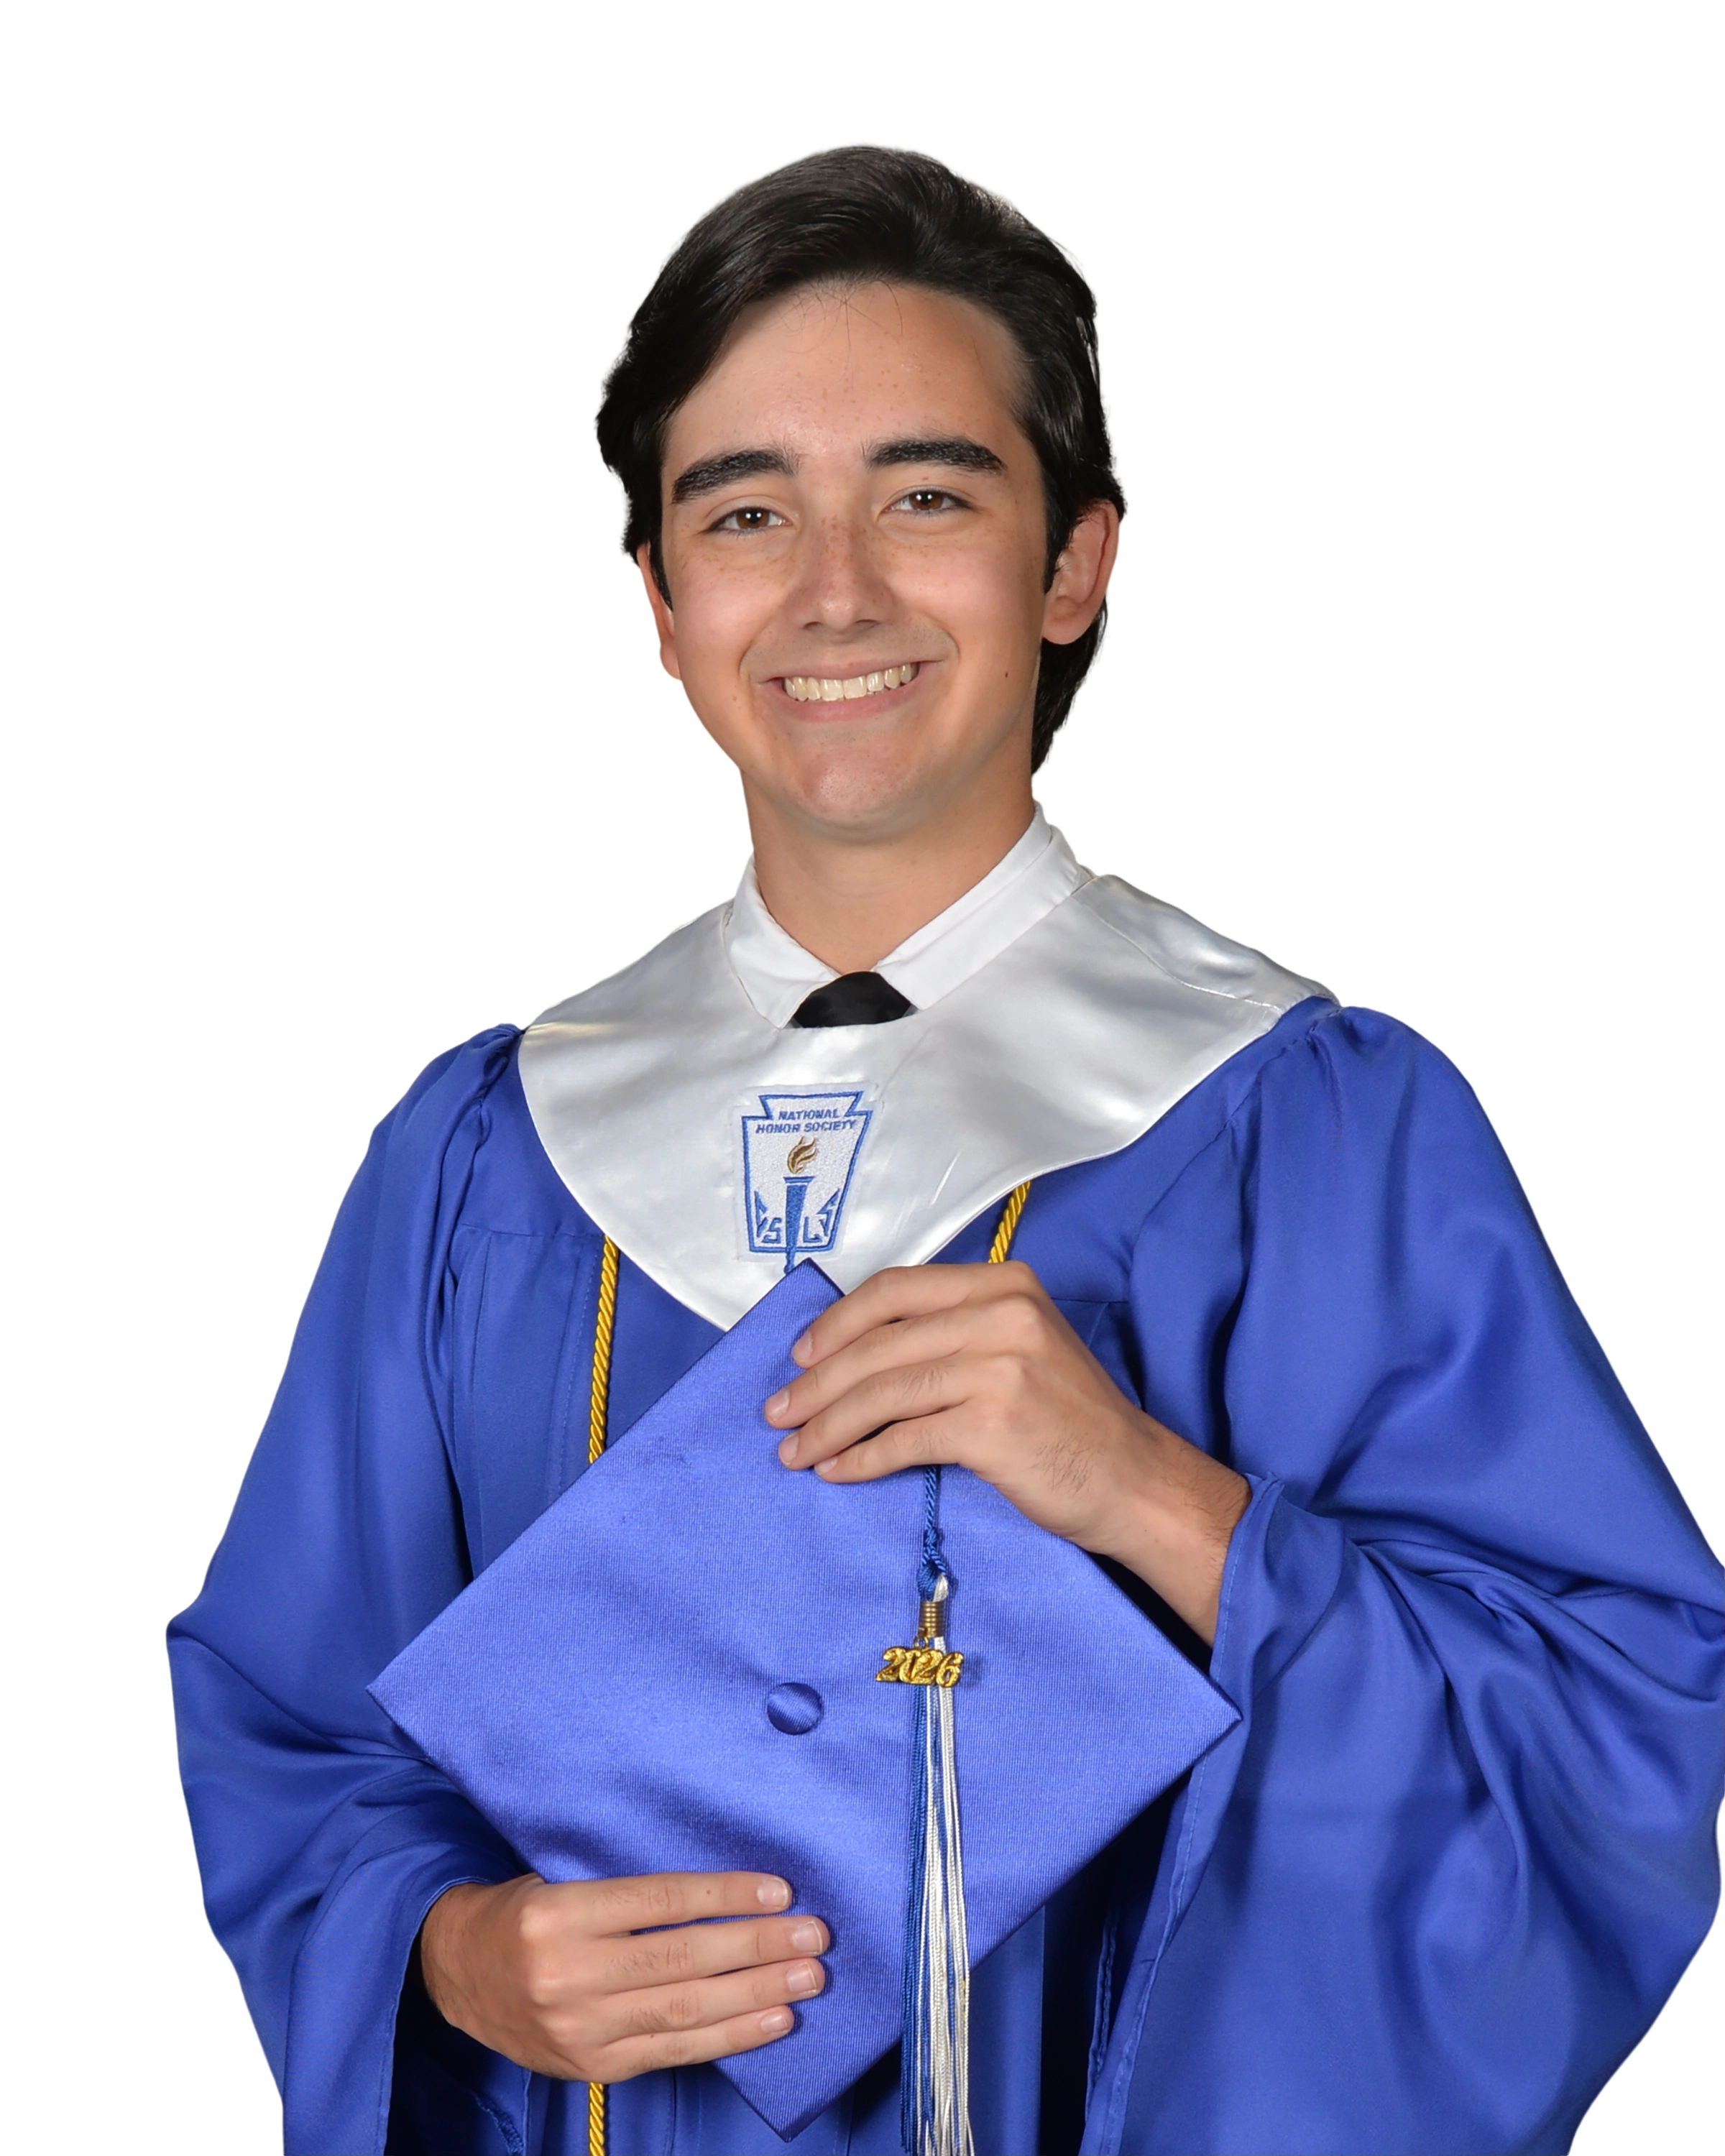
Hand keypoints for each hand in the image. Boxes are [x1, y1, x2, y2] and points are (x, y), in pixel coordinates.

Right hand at [418, 1870, 826, 2082]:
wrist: (457, 1973)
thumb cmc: (525, 1913)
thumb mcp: (561, 1879)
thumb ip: (628, 1893)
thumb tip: (722, 1891)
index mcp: (560, 1913)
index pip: (659, 1902)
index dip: (723, 1896)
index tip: (779, 1891)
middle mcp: (568, 1974)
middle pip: (681, 1959)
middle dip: (756, 1948)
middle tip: (813, 1935)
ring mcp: (580, 2028)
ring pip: (684, 2010)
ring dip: (756, 1993)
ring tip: (807, 1978)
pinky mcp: (592, 2065)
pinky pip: (673, 2051)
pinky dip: (729, 2038)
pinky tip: (772, 2022)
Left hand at [764, 1261, 1248, 1643]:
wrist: (1132, 1479)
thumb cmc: (1070, 1420)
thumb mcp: (1019, 1347)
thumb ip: (953, 1333)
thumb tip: (853, 1355)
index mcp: (1004, 1284)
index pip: (895, 1292)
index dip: (837, 1324)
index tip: (801, 1356)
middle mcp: (1001, 1314)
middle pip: (879, 1345)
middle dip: (816, 1383)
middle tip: (777, 1412)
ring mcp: (998, 1367)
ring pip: (883, 1392)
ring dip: (827, 1425)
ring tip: (795, 1450)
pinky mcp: (992, 1424)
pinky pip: (904, 1439)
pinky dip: (862, 1458)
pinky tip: (838, 1471)